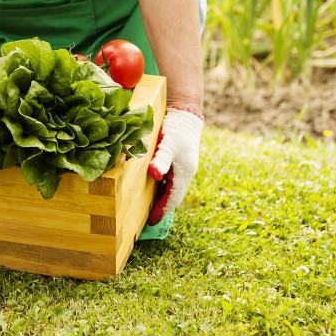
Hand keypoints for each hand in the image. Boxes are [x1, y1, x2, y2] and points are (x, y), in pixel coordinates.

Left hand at [146, 107, 203, 224]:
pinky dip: (163, 188)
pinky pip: (171, 180)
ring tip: (150, 208)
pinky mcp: (179, 161)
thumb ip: (160, 160)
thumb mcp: (167, 145)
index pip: (172, 199)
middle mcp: (185, 173)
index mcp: (184, 173)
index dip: (162, 211)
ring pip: (172, 188)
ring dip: (163, 199)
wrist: (186, 114)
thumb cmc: (176, 130)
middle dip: (163, 208)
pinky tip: (153, 188)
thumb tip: (154, 176)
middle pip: (173, 196)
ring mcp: (183, 167)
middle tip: (149, 219)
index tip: (152, 222)